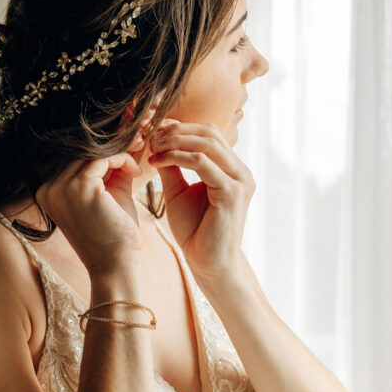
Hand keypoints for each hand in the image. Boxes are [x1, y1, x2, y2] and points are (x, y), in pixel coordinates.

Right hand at [35, 152, 143, 273]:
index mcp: (47, 192)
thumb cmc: (113, 235)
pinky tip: (135, 173)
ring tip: (134, 167)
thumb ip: (109, 168)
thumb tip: (123, 139)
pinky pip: (104, 158)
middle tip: (134, 150)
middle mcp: (48, 188)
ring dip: (118, 154)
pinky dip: (122, 159)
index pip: (72, 158)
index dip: (101, 152)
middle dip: (110, 149)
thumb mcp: (107, 194)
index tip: (125, 153)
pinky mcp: (80, 188)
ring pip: (92, 152)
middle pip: (79, 152)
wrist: (115, 265)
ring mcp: (61, 188)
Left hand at [147, 120, 255, 282]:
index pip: (209, 134)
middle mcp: (241, 171)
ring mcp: (240, 181)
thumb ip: (172, 167)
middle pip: (210, 132)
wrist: (208, 263)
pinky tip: (157, 162)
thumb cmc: (195, 231)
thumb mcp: (178, 192)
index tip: (154, 131)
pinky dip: (177, 157)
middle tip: (151, 137)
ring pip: (207, 144)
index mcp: (232, 169)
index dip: (181, 127)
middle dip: (177, 130)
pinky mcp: (231, 193)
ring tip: (152, 148)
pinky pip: (202, 163)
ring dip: (175, 141)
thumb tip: (156, 143)